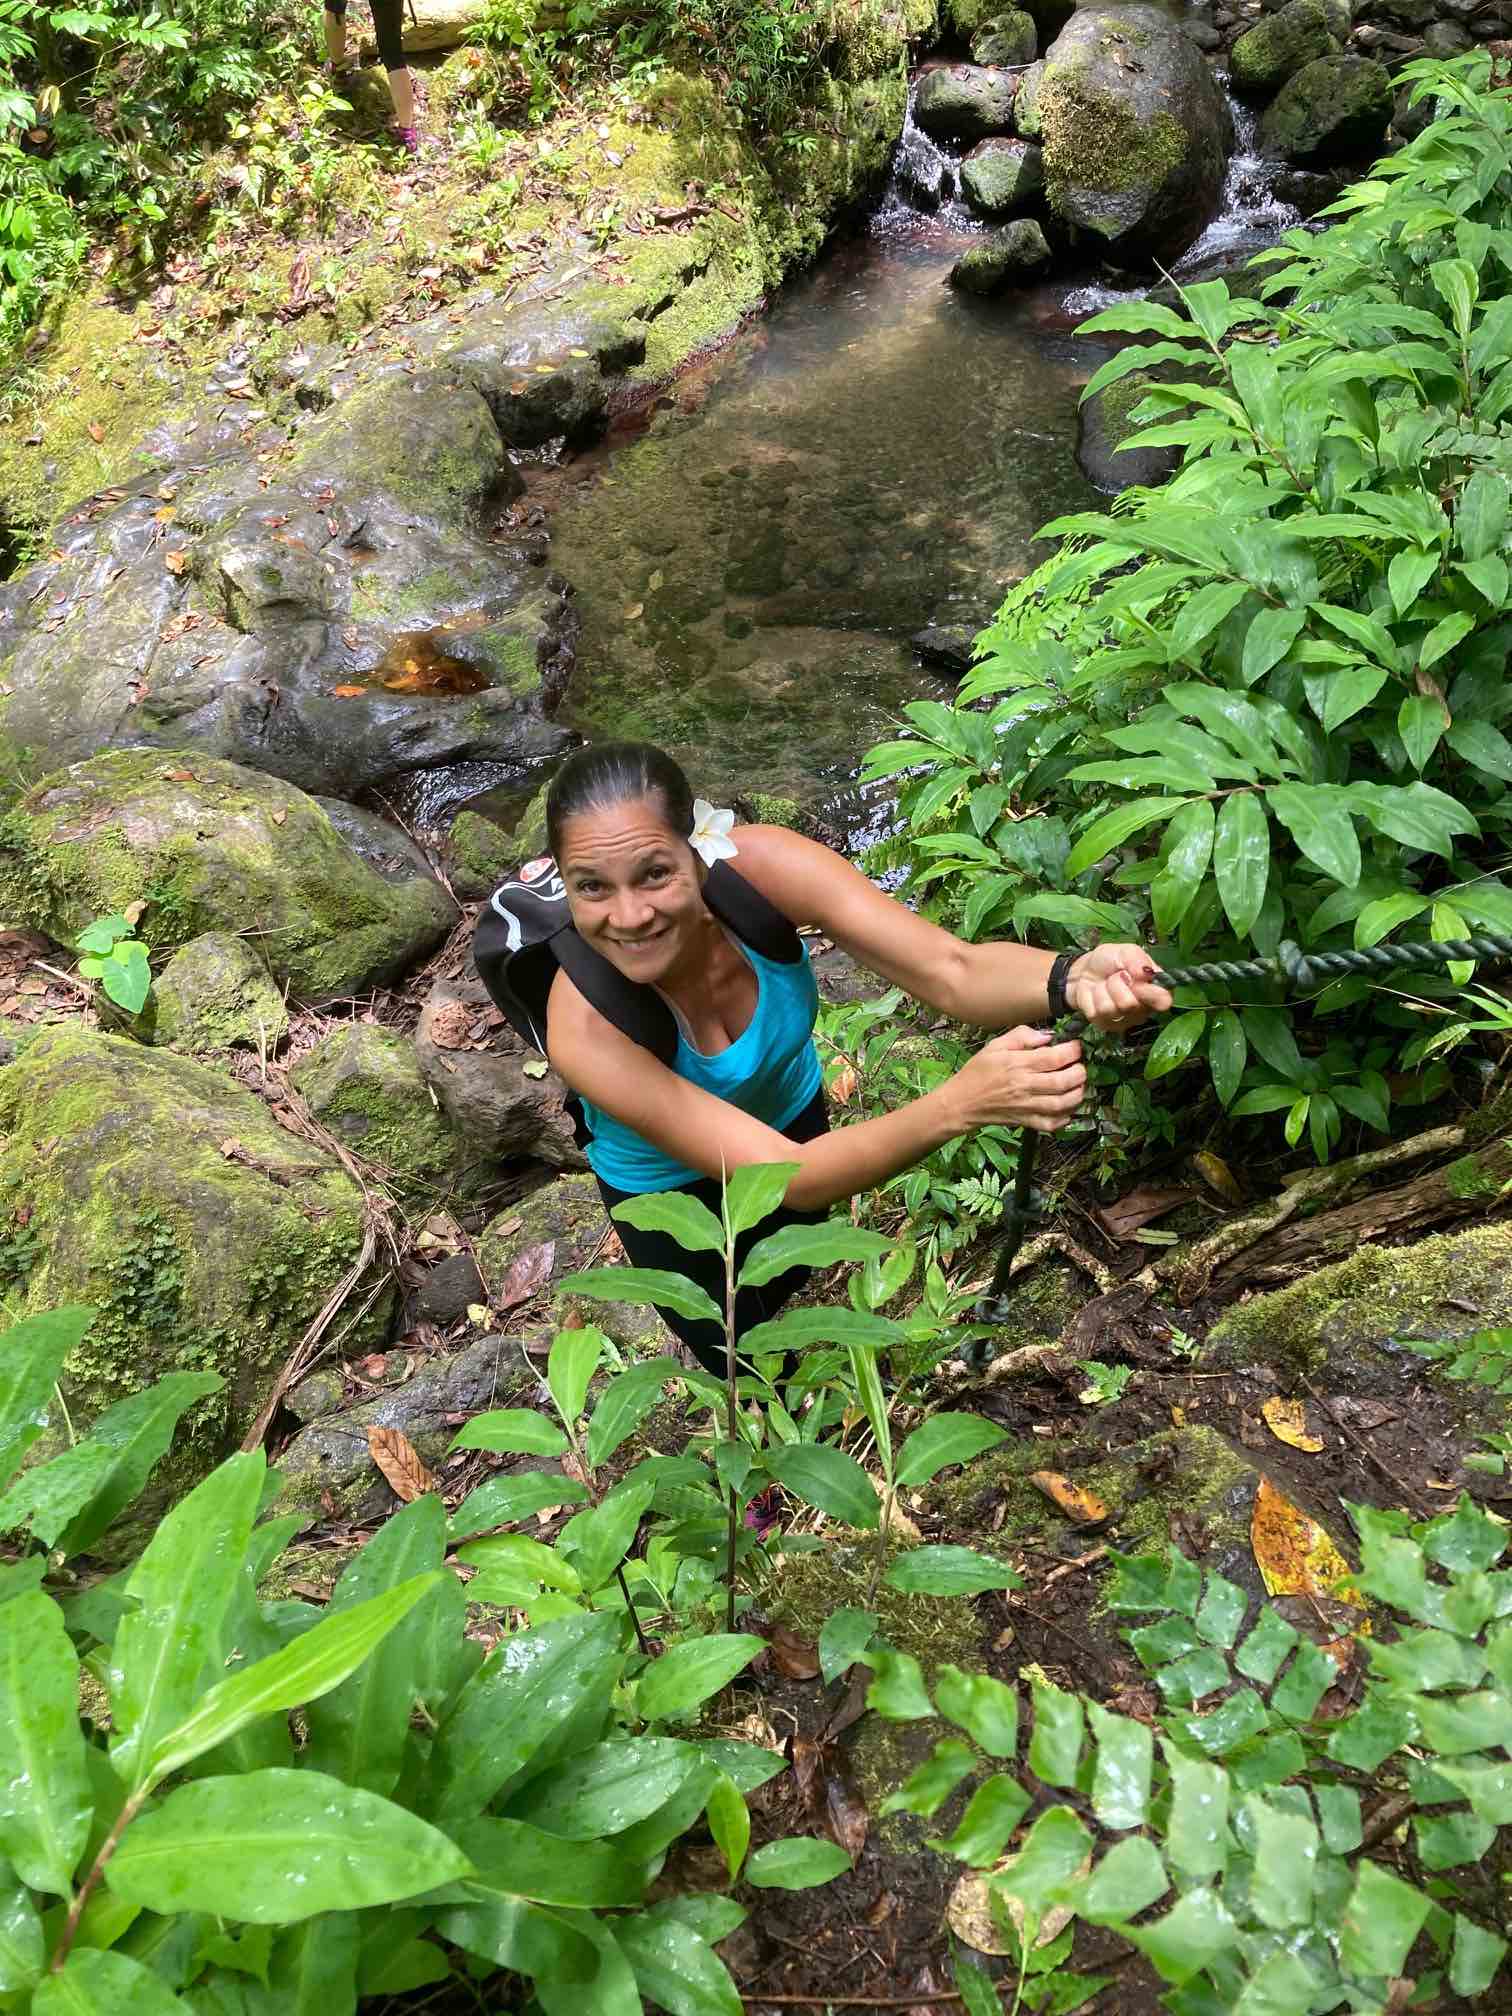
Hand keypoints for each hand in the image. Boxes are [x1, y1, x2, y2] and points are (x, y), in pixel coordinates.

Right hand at [949, 1026, 1087, 1135]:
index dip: (1072, 1051)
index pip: (1055, 1058)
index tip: (1076, 1047)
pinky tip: (1067, 1107)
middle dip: (1080, 1072)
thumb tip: (1048, 1037)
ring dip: (1077, 1094)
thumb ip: (1022, 1036)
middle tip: (1079, 1066)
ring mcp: (1026, 1106)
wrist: (962, 1102)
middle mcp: (1024, 1086)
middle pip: (1064, 1081)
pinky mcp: (1026, 1121)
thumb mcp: (995, 1045)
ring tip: (1078, 1085)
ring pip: (1062, 1103)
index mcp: (1017, 1064)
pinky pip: (1051, 1123)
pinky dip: (1065, 1118)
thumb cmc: (978, 1071)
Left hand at [1067, 944, 1172, 1033]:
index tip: (1137, 980)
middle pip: (1130, 1004)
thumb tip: (1144, 973)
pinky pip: (1096, 1012)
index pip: (1163, 1000)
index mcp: (1156, 991)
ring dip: (1103, 989)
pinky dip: (1091, 998)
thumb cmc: (1111, 960)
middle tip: (1116, 976)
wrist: (1085, 969)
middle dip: (1117, 984)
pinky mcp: (1104, 1024)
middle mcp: (1143, 1010)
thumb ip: (1137, 959)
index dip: (1149, 992)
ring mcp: (1124, 1020)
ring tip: (1105, 983)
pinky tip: (1096, 993)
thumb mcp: (1126, 952)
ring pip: (1110, 1008)